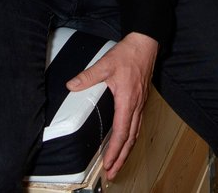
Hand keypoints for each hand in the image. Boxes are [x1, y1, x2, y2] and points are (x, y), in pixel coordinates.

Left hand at [67, 32, 158, 179]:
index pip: (122, 132)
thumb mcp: (106, 64)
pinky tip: (126, 141)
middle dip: (122, 158)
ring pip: (135, 133)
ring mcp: (141, 103)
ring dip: (127, 150)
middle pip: (131, 138)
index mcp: (128, 100)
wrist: (146, 43)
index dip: (115, 150)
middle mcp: (137, 105)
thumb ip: (88, 76)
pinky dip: (131, 137)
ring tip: (119, 163)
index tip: (108, 163)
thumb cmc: (129, 54)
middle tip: (113, 173)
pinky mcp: (141, 100)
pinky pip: (137, 124)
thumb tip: (72, 85)